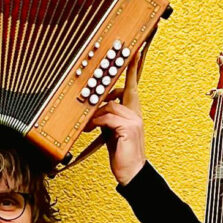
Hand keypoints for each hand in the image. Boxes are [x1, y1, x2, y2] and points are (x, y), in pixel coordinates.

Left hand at [84, 50, 145, 184]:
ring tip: (87, 126)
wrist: (132, 172)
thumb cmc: (121, 152)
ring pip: (109, 106)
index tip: (134, 51)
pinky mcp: (129, 128)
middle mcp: (135, 112)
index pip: (132, 85)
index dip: (132, 68)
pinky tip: (90, 130)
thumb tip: (93, 108)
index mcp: (133, 111)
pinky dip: (96, 123)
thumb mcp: (111, 130)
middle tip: (89, 100)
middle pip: (117, 92)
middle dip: (102, 94)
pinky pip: (107, 118)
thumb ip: (106, 116)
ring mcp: (134, 119)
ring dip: (94, 115)